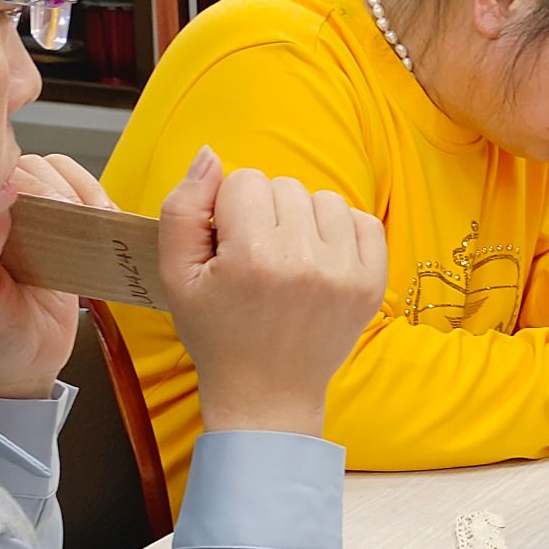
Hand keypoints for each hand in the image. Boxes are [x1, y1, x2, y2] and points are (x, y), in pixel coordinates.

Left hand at [0, 153, 108, 398]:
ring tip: (95, 221)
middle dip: (60, 188)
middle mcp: (2, 214)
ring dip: (85, 192)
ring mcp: (38, 224)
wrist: (17, 370)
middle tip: (72, 222)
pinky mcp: (69, 237)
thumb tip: (0, 201)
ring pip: (63, 177)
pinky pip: (88, 203)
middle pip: (35, 167)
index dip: (25, 181)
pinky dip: (102, 204)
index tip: (46, 208)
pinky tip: (106, 223)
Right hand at [159, 149, 387, 435]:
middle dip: (267, 213)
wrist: (267, 393)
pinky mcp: (372, 284)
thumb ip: (182, 208)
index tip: (230, 246)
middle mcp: (305, 261)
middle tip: (258, 258)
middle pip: (286, 186)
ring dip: (305, 220)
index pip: (245, 180)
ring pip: (324, 199)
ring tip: (289, 260)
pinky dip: (342, 232)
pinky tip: (320, 260)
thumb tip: (209, 155)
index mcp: (253, 256)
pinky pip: (363, 221)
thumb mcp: (175, 274)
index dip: (231, 209)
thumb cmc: (217, 334)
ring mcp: (345, 273)